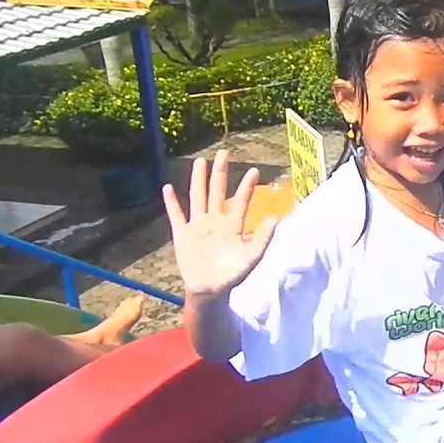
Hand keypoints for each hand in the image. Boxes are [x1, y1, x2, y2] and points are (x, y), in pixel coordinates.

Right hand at [163, 150, 277, 298]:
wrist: (211, 290)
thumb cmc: (233, 275)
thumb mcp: (252, 257)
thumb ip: (263, 238)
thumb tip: (275, 218)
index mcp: (233, 225)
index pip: (241, 201)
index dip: (247, 186)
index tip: (254, 170)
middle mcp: (215, 221)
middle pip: (217, 191)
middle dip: (220, 172)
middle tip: (224, 152)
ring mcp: (198, 226)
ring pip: (198, 197)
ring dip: (198, 180)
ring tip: (200, 162)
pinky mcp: (183, 235)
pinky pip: (176, 215)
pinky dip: (171, 203)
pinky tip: (168, 187)